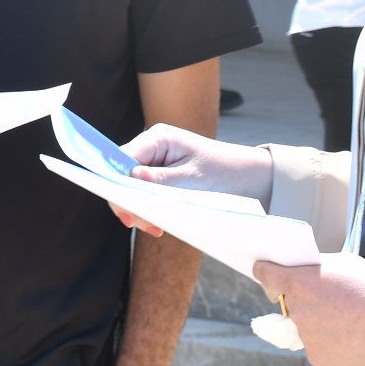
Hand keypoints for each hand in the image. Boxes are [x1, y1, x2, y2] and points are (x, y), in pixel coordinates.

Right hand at [107, 127, 272, 235]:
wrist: (247, 177)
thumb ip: (160, 179)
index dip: (117, 183)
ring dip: (138, 207)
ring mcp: (155, 160)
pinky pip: (143, 191)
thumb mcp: (192, 179)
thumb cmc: (223, 172)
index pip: (122, 159)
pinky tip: (158, 224)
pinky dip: (147, 208)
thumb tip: (130, 178)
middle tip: (140, 224)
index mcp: (157, 138)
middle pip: (123, 173)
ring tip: (154, 227)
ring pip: (131, 186)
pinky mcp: (160, 175)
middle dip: (127, 199)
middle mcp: (152, 146)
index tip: (125, 209)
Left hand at [257, 254, 364, 365]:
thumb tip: (308, 273)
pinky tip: (358, 341)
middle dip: (307, 302)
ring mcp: (310, 343)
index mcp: (301, 285)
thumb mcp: (348, 265)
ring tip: (354, 324)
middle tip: (334, 301)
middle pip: (292, 305)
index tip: (264, 270)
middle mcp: (299, 314)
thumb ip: (321, 268)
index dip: (267, 271)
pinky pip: (324, 351)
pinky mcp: (323, 364)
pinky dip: (336, 347)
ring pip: (309, 331)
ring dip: (323, 327)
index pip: (267, 275)